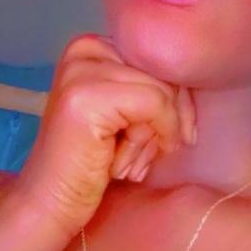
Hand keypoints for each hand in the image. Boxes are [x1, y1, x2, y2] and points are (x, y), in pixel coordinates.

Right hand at [14, 34, 196, 238]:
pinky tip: (129, 164)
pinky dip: (158, 135)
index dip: (178, 98)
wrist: (48, 205)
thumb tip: (202, 76)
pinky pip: (155, 103)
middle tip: (152, 154)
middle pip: (165, 70)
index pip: (161, 57)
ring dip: (158, 134)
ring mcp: (82, 69)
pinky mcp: (86, 95)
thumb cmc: (95, 163)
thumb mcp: (130, 113)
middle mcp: (85, 48)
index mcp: (95, 45)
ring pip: (162, 89)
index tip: (178, 136)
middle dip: (172, 118)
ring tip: (132, 161)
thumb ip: (154, 87)